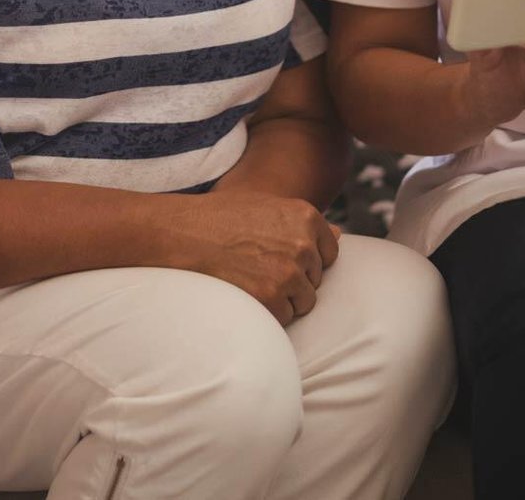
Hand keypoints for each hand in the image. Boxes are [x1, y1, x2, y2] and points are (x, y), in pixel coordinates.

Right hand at [176, 192, 338, 324]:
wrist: (184, 233)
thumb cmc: (221, 217)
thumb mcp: (266, 206)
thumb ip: (304, 223)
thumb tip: (340, 235)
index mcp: (306, 217)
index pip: (329, 253)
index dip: (307, 260)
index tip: (282, 259)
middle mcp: (304, 245)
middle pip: (316, 280)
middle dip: (294, 280)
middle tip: (259, 268)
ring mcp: (289, 273)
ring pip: (304, 302)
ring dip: (283, 299)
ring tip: (252, 281)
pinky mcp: (273, 297)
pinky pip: (285, 318)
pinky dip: (269, 313)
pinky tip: (247, 293)